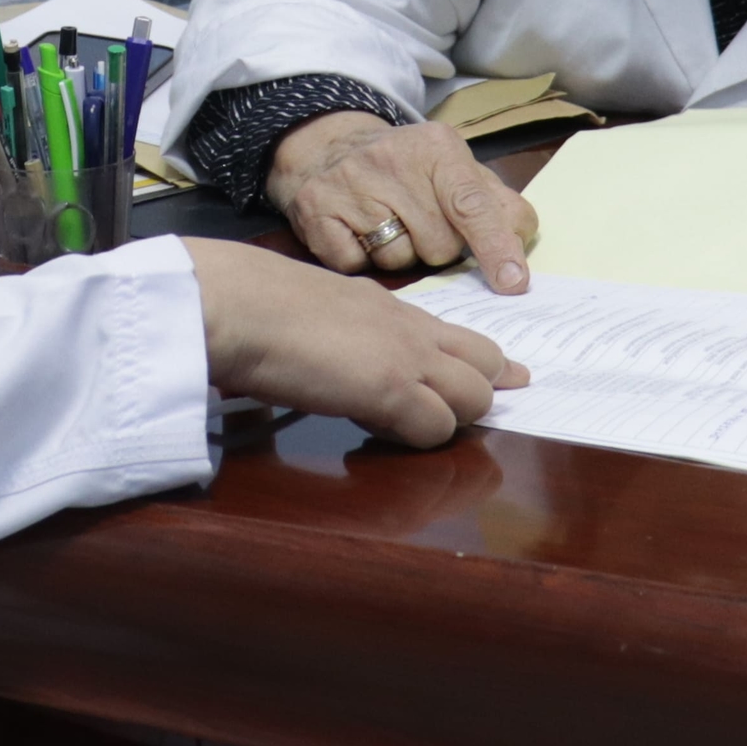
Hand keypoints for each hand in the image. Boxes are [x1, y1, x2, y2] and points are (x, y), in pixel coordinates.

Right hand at [187, 236, 524, 447]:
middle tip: (450, 416)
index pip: (464, 336)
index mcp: (390, 308)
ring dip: (447, 420)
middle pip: (486, 366)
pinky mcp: (392, 391)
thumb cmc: (254, 306)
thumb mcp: (318, 310)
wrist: (237, 305)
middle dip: (479, 394)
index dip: (488, 363)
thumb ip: (346, 329)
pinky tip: (377, 435)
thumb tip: (345, 353)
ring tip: (402, 427)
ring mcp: (407, 359)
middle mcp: (410, 329)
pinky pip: (437, 429)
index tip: (510, 376)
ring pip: (475, 399)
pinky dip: (416, 441)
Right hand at [263, 113, 538, 292]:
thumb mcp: (453, 167)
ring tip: (385, 225)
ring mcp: (350, 184)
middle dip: (436, 248)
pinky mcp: (316, 209)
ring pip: (398, 260)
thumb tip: (521, 237)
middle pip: (438, 246)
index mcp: (437, 149)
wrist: (326, 145)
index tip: (512, 282)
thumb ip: (493, 202)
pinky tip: (356, 233)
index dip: (494, 245)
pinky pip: (356, 266)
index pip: (471, 204)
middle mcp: (392, 161)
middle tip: (418, 223)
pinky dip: (360, 260)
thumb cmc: (405, 167)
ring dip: (399, 255)